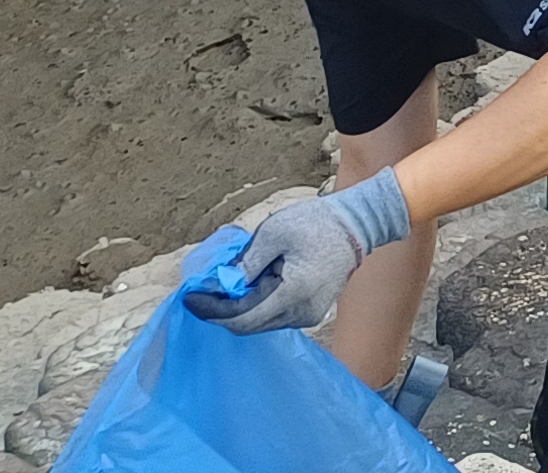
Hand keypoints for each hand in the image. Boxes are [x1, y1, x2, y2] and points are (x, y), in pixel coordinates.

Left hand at [185, 171, 407, 334]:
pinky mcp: (310, 312)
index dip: (212, 311)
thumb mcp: (273, 233)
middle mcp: (301, 313)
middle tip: (202, 289)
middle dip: (222, 309)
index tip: (190, 297)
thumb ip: (245, 262)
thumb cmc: (316, 223)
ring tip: (226, 283)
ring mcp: (308, 315)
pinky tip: (249, 285)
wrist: (357, 225)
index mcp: (292, 294)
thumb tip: (221, 284)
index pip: (241, 318)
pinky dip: (256, 305)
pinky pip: (274, 316)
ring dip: (239, 307)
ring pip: (260, 322)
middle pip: (249, 324)